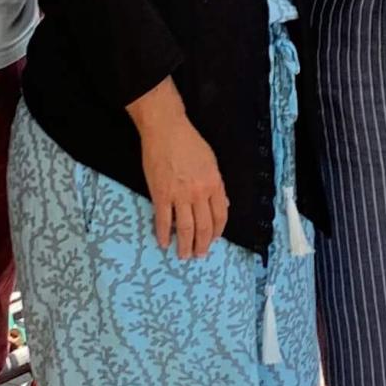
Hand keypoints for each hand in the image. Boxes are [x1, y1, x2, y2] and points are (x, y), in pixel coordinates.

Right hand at [136, 109, 228, 259]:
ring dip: (185, 245)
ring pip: (185, 228)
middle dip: (202, 244)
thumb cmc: (189, 142)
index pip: (220, 215)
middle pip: (203, 226)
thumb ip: (217, 184)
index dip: (217, 231)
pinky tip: (164, 242)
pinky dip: (163, 234)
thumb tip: (224, 203)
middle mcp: (199, 192)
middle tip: (199, 255)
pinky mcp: (160, 195)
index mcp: (214, 183)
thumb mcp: (211, 161)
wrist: (166, 130)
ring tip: (183, 255)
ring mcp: (179, 195)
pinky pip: (163, 220)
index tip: (213, 240)